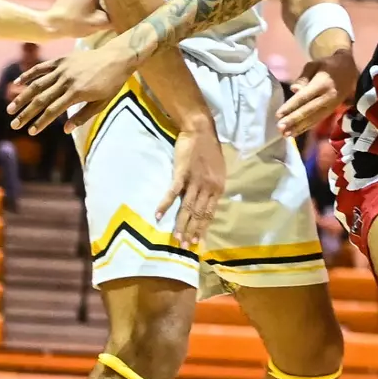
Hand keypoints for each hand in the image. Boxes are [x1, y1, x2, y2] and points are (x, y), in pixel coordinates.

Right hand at [9, 42, 132, 134]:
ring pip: (36, 84)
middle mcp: (66, 81)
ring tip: (10, 109)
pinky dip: (28, 75)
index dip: (41, 122)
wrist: (117, 58)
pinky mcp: (61, 60)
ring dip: (21, 97)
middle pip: (41, 100)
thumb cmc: (112, 84)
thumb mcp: (102, 103)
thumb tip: (66, 130)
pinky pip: (41, 68)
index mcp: (76, 93)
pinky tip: (17, 83)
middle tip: (14, 125)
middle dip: (26, 114)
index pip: (53, 111)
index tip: (31, 132)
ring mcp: (62, 69)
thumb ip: (83, 115)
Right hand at [160, 120, 224, 246]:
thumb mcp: (218, 172)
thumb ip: (213, 189)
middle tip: (185, 247)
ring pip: (187, 207)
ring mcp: (194, 181)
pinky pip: (173, 193)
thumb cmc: (210, 151)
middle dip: (191, 232)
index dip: (203, 229)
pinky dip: (165, 204)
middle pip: (198, 214)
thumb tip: (208, 204)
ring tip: (176, 238)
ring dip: (181, 224)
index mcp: (218, 188)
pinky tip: (159, 216)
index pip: (210, 214)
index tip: (198, 242)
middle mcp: (208, 188)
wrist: (201, 131)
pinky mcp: (181, 174)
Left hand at [277, 48, 356, 138]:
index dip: (291, 106)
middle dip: (293, 121)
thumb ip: (303, 77)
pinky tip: (296, 132)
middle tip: (280, 128)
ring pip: (313, 118)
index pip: (304, 97)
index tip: (278, 115)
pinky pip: (318, 120)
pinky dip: (307, 127)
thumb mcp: (315, 65)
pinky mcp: (332, 110)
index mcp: (322, 84)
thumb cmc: (329, 65)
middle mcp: (327, 97)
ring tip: (286, 135)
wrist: (351, 70)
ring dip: (299, 128)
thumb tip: (293, 90)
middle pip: (308, 111)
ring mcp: (331, 105)